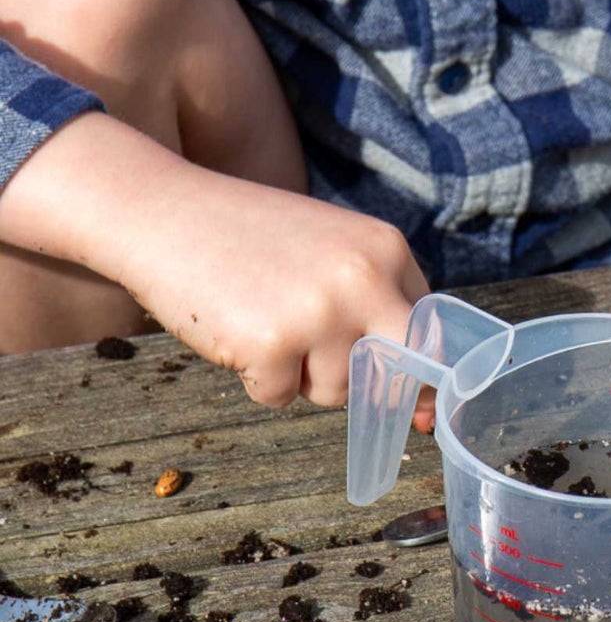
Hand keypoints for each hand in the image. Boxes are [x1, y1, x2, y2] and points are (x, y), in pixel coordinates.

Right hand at [105, 167, 431, 415]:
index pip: (428, 327)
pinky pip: (279, 396)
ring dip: (300, 375)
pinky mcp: (273, 343)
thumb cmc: (251, 236)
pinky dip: (256, 379)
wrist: (171, 214)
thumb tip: (417, 386)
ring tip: (267, 321)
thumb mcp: (332, 249)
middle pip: (402, 368)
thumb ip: (371, 296)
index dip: (421, 371)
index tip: (421, 407)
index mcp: (387, 249)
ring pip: (335, 390)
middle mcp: (366, 278)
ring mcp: (322, 312)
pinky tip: (238, 331)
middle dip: (381, 390)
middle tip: (346, 380)